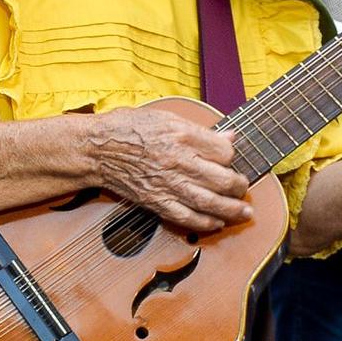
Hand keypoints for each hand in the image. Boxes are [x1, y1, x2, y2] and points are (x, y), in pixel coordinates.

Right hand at [88, 105, 252, 232]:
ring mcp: (167, 184)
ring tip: (245, 212)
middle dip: (239, 185)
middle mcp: (177, 161)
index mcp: (182, 135)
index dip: (232, 155)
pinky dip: (205, 223)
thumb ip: (200, 130)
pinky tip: (217, 222)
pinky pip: (186, 217)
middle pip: (222, 179)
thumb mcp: (166, 117)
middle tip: (243, 186)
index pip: (223, 151)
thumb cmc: (128, 128)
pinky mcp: (156, 201)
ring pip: (210, 202)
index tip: (229, 157)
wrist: (96, 149)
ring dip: (232, 209)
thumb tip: (230, 138)